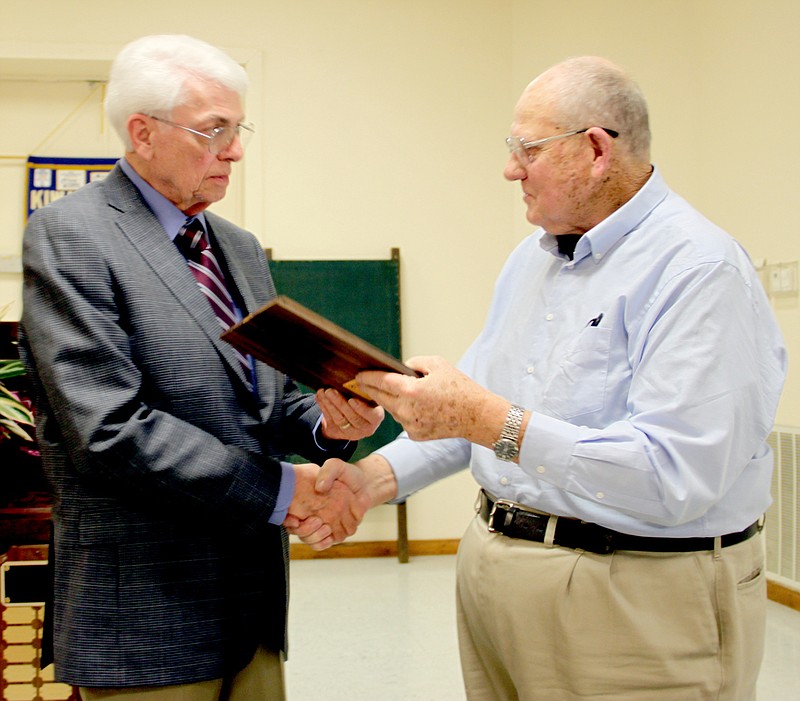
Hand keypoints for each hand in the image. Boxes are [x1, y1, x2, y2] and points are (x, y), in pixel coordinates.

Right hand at [285, 455, 398, 549]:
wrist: (364, 485)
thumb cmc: (348, 475)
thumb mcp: (336, 466)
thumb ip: (328, 471)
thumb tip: (319, 487)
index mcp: (306, 498)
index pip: (289, 513)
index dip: (288, 519)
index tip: (295, 520)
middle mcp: (309, 512)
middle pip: (296, 530)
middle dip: (305, 530)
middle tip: (317, 520)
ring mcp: (319, 523)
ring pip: (308, 539)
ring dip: (316, 536)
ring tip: (326, 527)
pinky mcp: (330, 532)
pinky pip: (320, 544)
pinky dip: (324, 542)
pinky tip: (330, 535)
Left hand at [316, 388, 384, 440]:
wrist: (353, 417)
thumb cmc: (364, 403)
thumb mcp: (368, 399)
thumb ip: (364, 393)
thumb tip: (352, 380)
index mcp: (376, 417)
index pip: (372, 416)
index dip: (362, 409)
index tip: (352, 400)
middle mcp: (366, 427)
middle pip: (353, 417)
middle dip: (340, 403)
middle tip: (331, 391)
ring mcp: (352, 432)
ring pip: (340, 419)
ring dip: (330, 404)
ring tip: (324, 392)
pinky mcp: (339, 433)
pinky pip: (330, 420)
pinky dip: (324, 407)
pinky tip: (320, 397)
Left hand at [356, 356, 502, 441]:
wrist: (476, 416)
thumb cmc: (460, 388)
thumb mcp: (438, 364)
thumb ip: (415, 363)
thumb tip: (401, 368)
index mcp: (410, 390)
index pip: (380, 381)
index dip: (367, 377)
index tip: (358, 374)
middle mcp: (406, 409)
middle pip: (380, 397)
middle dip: (370, 389)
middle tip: (362, 382)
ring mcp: (409, 424)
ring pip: (392, 409)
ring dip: (391, 400)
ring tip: (398, 391)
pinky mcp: (415, 435)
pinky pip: (403, 420)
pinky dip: (405, 412)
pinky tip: (417, 406)